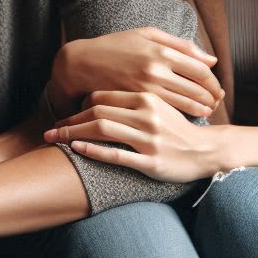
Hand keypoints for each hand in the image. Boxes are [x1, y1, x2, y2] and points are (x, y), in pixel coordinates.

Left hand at [44, 90, 219, 182]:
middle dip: (69, 121)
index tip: (65, 115)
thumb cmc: (178, 128)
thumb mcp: (159, 104)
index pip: (102, 96)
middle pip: (97, 112)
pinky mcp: (151, 162)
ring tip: (55, 139)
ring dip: (73, 134)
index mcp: (147, 97)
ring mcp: (149, 139)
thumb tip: (100, 96)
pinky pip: (117, 155)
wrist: (207, 151)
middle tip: (50, 130)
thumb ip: (133, 98)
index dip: (78, 105)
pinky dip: (94, 152)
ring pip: (103, 130)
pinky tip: (77, 151)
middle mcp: (147, 115)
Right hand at [48, 28, 222, 118]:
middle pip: (196, 89)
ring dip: (201, 108)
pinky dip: (183, 114)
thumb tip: (211, 60)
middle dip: (211, 97)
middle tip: (216, 102)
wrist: (82, 64)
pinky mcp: (136, 102)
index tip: (217, 88)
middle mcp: (156, 70)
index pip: (200, 70)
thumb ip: (181, 46)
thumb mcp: (147, 35)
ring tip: (207, 110)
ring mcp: (146, 88)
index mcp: (161, 50)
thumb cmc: (116, 45)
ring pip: (185, 103)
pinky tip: (189, 115)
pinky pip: (168, 111)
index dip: (213, 82)